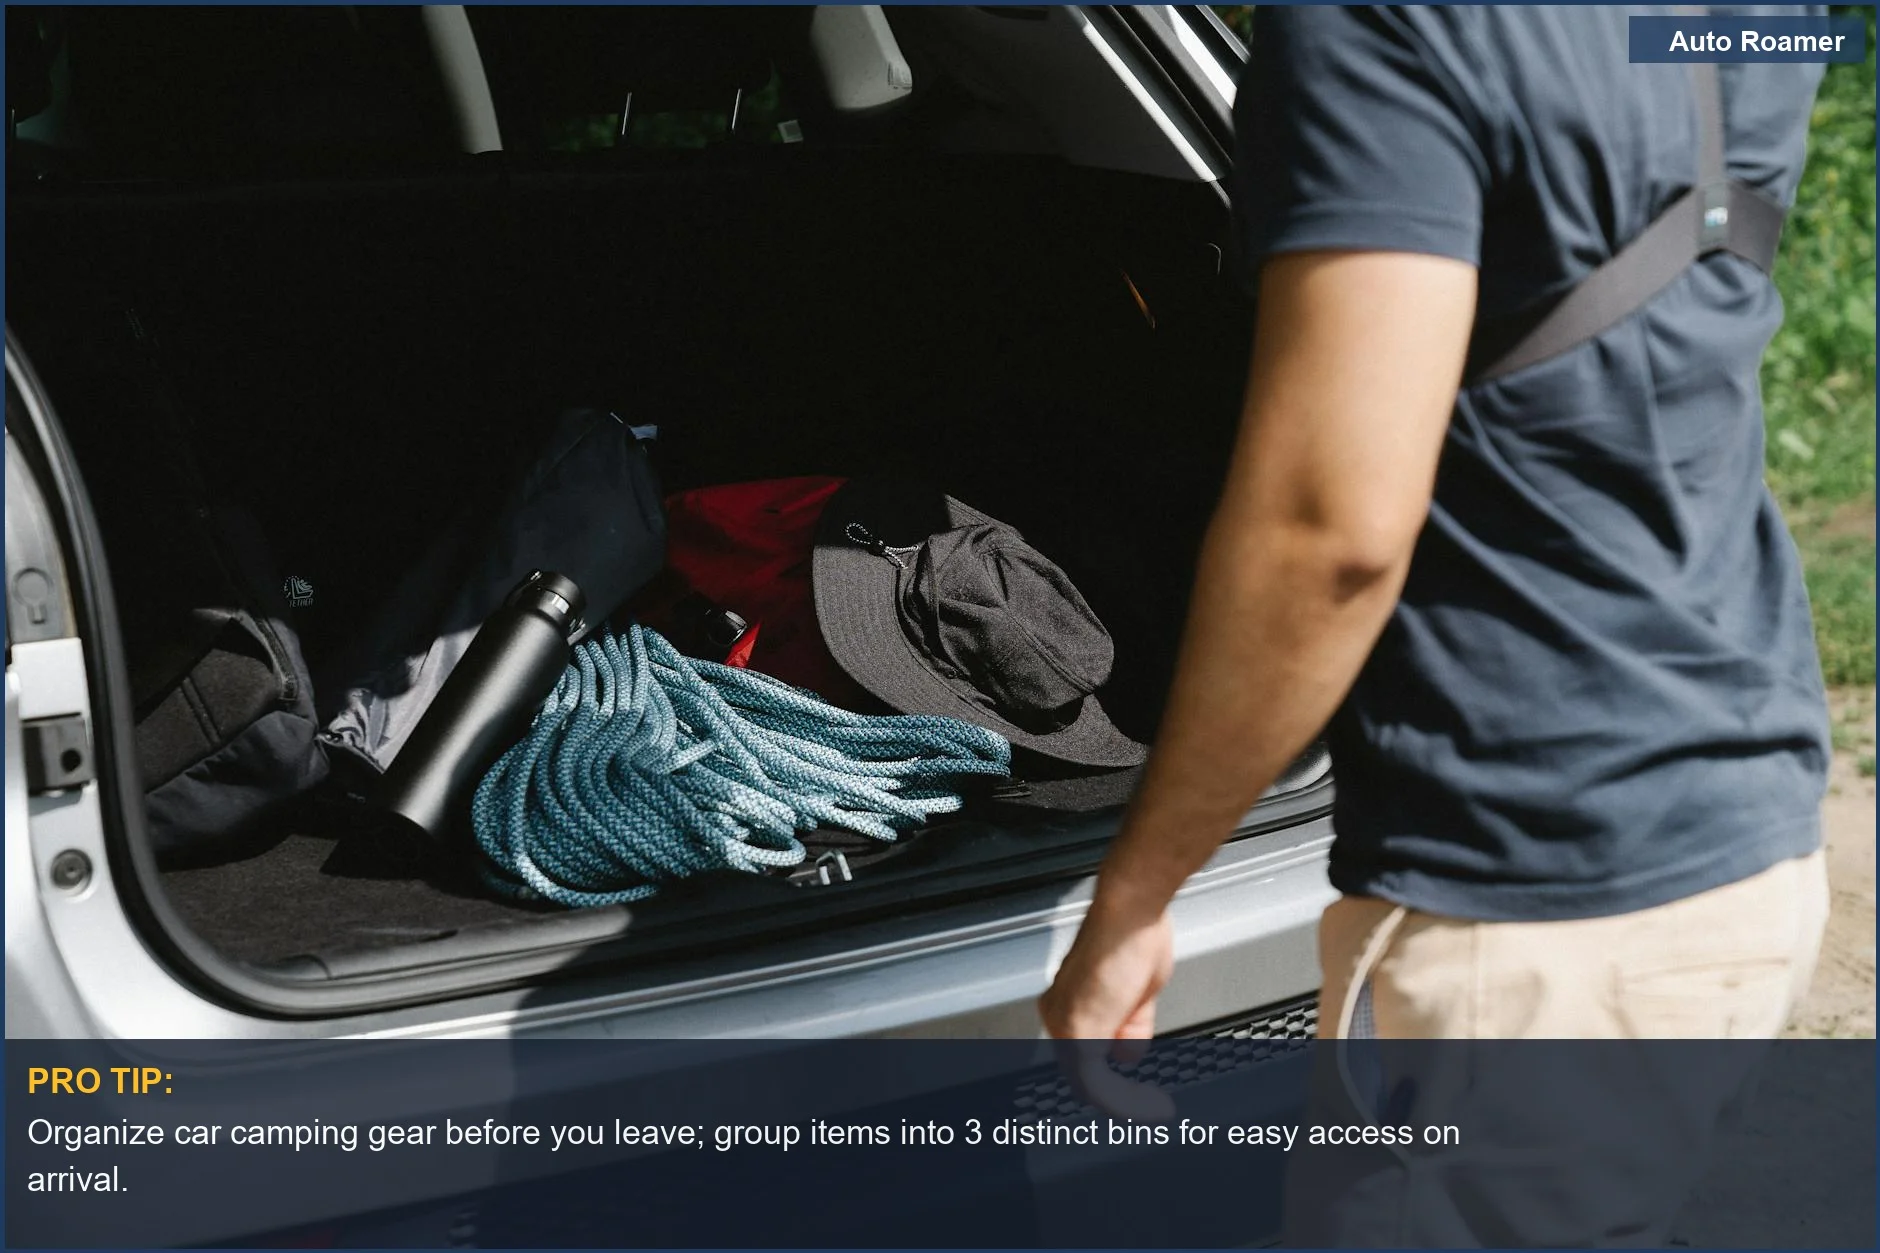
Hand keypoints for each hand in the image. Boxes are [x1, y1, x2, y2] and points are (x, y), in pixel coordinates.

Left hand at [1038, 904, 1177, 1119]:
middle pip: (1084, 1071)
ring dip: (1126, 1102)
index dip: (1109, 1080)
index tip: (1135, 1096)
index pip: (1081, 1054)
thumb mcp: (1138, 993)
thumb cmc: (1136, 936)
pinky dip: (1125, 1101)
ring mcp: (1066, 1025)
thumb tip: (1128, 1056)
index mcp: (1068, 1002)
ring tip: (1153, 1107)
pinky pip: (1098, 1084)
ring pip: (1090, 1083)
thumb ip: (1130, 1027)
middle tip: (1148, 1106)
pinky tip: (1146, 1104)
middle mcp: (1059, 1014)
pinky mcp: (1080, 1033)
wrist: (1131, 913)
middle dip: (1120, 1092)